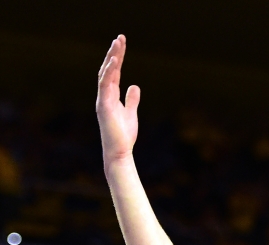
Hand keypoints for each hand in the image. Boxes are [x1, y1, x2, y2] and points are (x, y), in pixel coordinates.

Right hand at [96, 35, 139, 166]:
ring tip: (118, 44)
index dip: (118, 58)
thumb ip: (131, 99)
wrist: (119, 152)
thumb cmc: (124, 135)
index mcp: (110, 95)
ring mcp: (103, 99)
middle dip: (114, 53)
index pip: (114, 72)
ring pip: (105, 74)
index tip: (122, 43)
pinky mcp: (104, 105)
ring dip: (112, 58)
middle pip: (108, 69)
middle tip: (120, 37)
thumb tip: (134, 85)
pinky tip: (115, 60)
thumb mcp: (131, 113)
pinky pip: (105, 84)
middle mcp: (104, 95)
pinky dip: (109, 72)